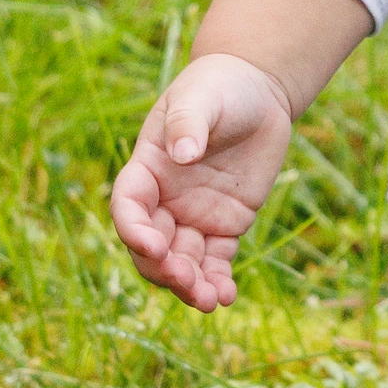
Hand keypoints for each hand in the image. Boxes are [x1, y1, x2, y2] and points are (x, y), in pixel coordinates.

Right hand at [109, 53, 296, 310]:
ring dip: (190, 285)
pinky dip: (218, 281)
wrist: (258, 90)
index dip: (133, 231)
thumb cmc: (219, 86)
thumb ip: (188, 122)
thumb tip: (184, 153)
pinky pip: (216, 260)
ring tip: (210, 301)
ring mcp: (193, 216)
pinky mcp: (225, 225)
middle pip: (152, 246)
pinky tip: (227, 296)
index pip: (128, 208)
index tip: (154, 245)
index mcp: (147, 170)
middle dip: (163, 268)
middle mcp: (165, 200)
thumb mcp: (201, 96)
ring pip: (182, 262)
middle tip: (186, 278)